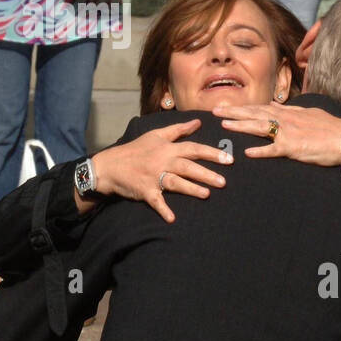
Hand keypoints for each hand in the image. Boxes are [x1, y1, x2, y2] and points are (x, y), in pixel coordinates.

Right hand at [88, 119, 234, 222]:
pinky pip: (156, 201)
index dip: (211, 153)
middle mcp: (162, 161)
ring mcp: (153, 177)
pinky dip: (163, 210)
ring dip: (191, 189)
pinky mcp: (145, 191)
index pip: (193, 148)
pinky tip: (172, 218)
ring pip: (175, 182)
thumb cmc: (135, 149)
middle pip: (187, 166)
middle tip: (224, 182)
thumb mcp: (156, 135)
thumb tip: (198, 122)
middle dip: (206, 173)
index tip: (229, 159)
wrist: (111, 165)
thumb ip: (178, 130)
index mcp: (166, 148)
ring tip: (207, 194)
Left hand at [215, 102, 340, 168]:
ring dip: (241, 125)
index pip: (260, 108)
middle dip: (233, 112)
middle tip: (214, 111)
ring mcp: (289, 133)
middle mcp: (286, 119)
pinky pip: (274, 150)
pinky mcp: (294, 148)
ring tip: (224, 124)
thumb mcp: (309, 113)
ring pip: (260, 127)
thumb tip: (276, 106)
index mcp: (288, 112)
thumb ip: (291, 110)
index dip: (242, 107)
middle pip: (254, 114)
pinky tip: (247, 153)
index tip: (226, 106)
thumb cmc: (330, 127)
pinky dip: (260, 151)